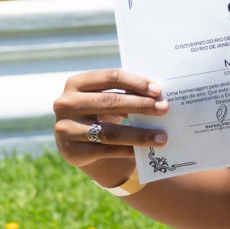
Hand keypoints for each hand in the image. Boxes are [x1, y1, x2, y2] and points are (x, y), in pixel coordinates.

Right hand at [52, 69, 168, 183]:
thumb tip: (159, 98)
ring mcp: (65, 128)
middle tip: (164, 109)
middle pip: (110, 102)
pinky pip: (106, 150)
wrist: (80, 144)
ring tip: (161, 136)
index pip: (111, 77)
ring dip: (139, 134)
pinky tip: (145, 150)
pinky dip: (128, 150)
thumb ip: (126, 93)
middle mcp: (66, 104)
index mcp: (76, 83)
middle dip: (141, 105)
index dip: (136, 83)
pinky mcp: (70, 151)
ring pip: (109, 131)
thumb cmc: (101, 113)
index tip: (158, 90)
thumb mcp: (107, 99)